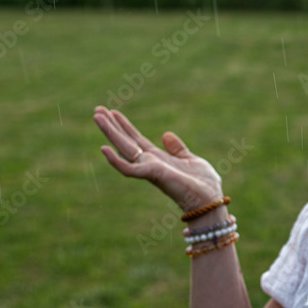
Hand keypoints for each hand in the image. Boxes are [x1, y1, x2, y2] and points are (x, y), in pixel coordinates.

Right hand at [92, 106, 222, 210]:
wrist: (210, 199)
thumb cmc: (203, 184)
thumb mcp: (191, 159)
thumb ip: (177, 149)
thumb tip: (166, 134)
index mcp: (158, 158)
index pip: (136, 139)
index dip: (124, 126)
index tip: (112, 112)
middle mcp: (150, 163)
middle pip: (126, 141)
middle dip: (112, 126)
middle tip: (97, 109)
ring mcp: (149, 169)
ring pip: (124, 149)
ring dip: (110, 133)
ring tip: (97, 116)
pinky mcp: (152, 174)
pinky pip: (128, 168)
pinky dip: (115, 160)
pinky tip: (104, 148)